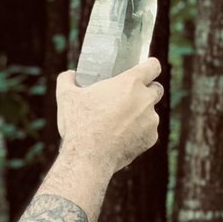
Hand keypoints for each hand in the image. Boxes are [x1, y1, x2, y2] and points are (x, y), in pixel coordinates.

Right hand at [56, 57, 164, 173]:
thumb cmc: (79, 123)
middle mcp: (145, 100)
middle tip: (127, 97)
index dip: (150, 65)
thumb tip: (70, 75)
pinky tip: (120, 137)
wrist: (89, 156)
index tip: (145, 68)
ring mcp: (151, 121)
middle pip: (156, 89)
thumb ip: (67, 80)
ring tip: (117, 122)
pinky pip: (147, 131)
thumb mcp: (66, 96)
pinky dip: (137, 132)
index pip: (153, 66)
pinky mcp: (151, 139)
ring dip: (139, 114)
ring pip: (150, 113)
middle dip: (146, 91)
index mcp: (129, 83)